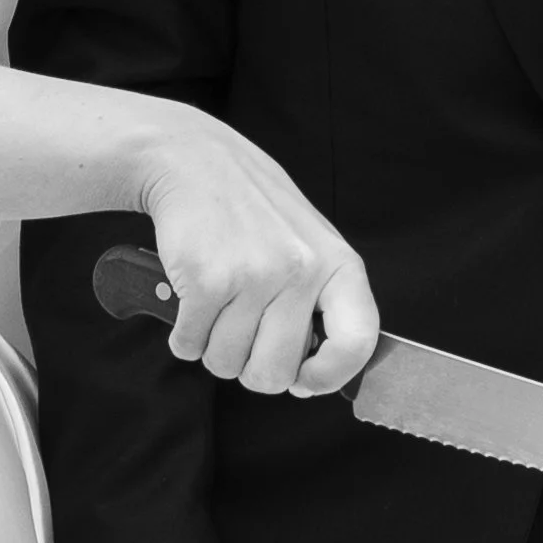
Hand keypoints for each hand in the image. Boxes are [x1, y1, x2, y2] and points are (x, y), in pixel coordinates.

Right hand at [137, 118, 376, 396]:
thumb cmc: (253, 209)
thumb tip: (308, 378)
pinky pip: (190, 346)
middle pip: (276, 373)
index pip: (358, 342)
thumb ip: (319, 304)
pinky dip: (184, 335)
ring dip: (213, 347)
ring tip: (217, 305)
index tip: (304, 380)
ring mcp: (254, 275)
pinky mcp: (206, 280)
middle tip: (242, 334)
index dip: (330, 376)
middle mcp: (301, 270)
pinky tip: (191, 300)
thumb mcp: (309, 244)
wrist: (193, 161)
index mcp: (338, 264)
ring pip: (227, 363)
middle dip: (250, 367)